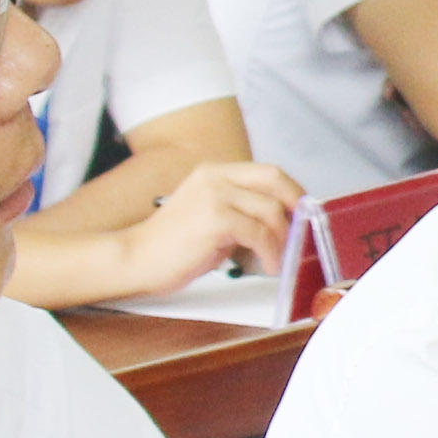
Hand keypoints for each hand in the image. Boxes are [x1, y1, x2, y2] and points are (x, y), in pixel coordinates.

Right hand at [109, 158, 299, 295]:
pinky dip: (270, 252)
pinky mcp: (215, 219)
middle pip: (274, 179)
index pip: (266, 171)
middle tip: (302, 230)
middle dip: (296, 204)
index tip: (302, 212)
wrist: (135, 259)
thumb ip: (238, 212)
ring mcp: (215, 195)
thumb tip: (277, 222)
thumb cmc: (169, 246)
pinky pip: (259, 234)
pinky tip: (267, 266)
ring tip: (278, 259)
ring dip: (282, 238)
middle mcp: (214, 177)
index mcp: (213, 172)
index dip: (291, 191)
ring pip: (271, 210)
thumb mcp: (208, 217)